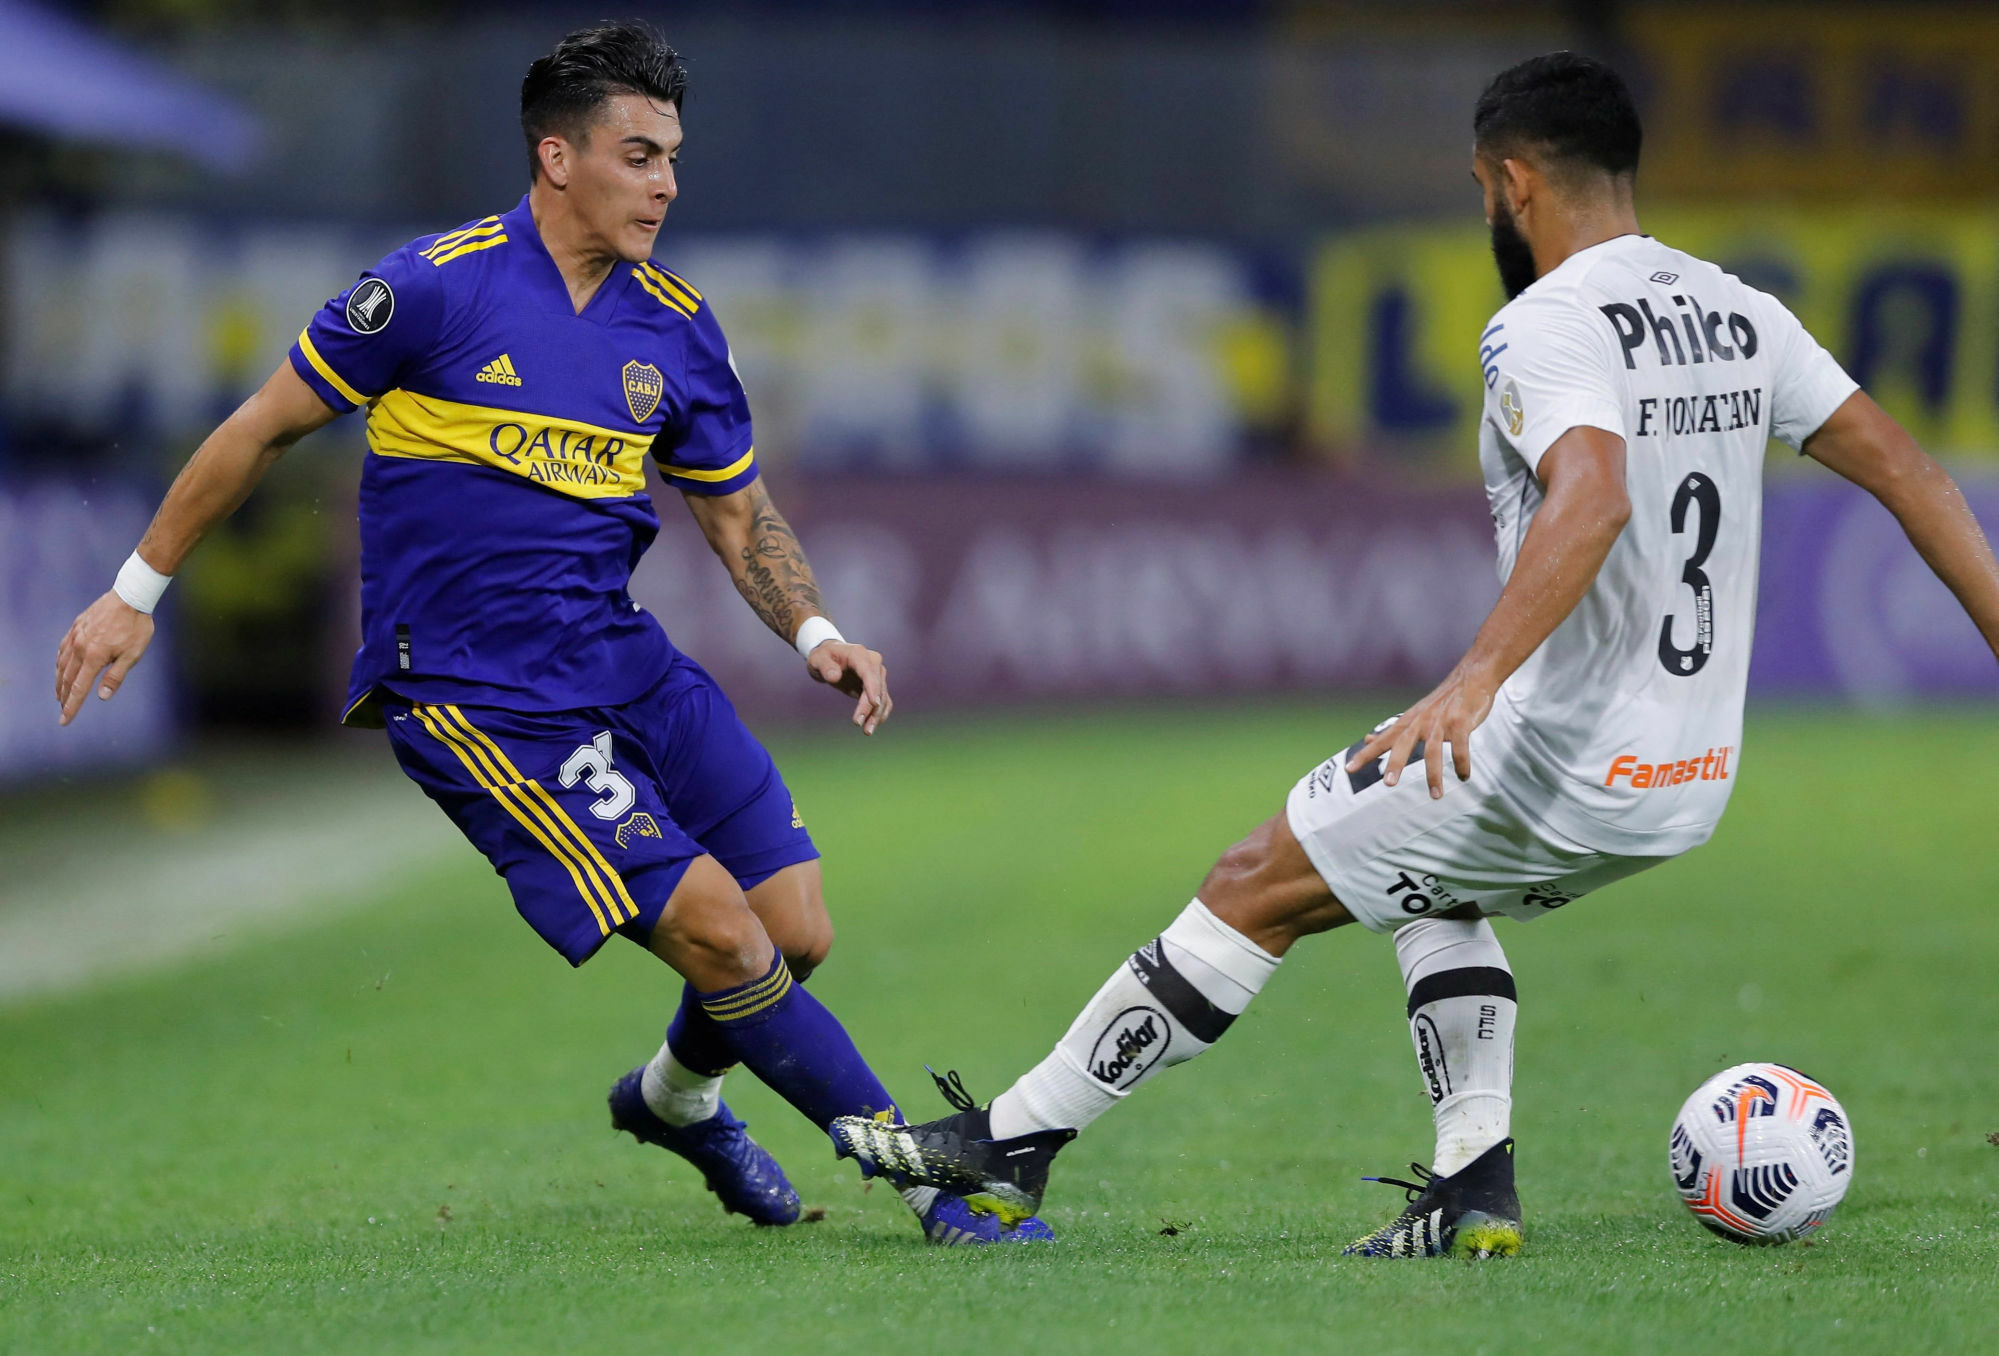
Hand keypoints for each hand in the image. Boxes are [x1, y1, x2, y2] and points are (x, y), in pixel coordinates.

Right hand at [56, 591, 155, 725]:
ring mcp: (76, 636)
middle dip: (64, 697)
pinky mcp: (76, 626)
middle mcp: (80, 647)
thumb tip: (102, 696)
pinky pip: (63, 648)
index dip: (71, 707)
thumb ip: (116, 676)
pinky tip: (60, 666)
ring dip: (59, 681)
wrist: (130, 596)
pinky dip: (59, 662)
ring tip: (59, 694)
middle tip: (62, 710)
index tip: (64, 721)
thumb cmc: (136, 627)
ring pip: (62, 664)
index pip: (79, 688)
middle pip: (66, 678)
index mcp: (95, 657)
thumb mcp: (133, 654)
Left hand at [806, 640, 891, 734]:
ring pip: (883, 697)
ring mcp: (878, 674)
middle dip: (871, 707)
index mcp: (859, 654)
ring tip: (867, 731)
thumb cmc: (823, 657)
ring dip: (877, 715)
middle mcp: (873, 663)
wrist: (830, 656)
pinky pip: (884, 701)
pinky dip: (880, 714)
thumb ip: (826, 667)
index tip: (874, 704)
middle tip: (858, 724)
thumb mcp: (818, 659)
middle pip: (877, 687)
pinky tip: (873, 725)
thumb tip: (835, 677)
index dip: (873, 688)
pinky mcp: (877, 686)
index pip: (869, 672)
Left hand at [1344, 663, 1496, 798]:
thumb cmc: (1441, 702)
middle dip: (1395, 763)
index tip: (1348, 769)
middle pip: (1403, 743)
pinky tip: (1463, 776)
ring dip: (1434, 775)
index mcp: (1408, 722)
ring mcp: (1441, 721)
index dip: (1365, 754)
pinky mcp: (1461, 721)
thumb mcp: (1413, 714)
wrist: (1471, 678)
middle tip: (1388, 784)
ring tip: (1435, 796)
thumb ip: (1392, 730)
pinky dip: (1461, 763)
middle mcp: (1420, 721)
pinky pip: (1460, 747)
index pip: (1382, 740)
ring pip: (1433, 750)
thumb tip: (1368, 739)